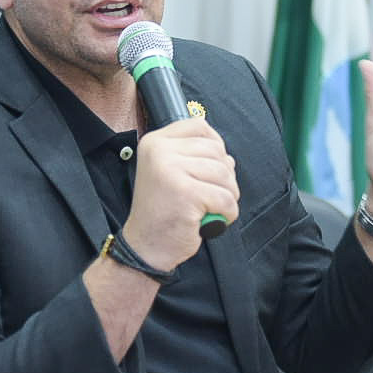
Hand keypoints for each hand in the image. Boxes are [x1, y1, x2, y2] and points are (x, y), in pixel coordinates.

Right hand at [122, 116, 239, 271]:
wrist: (145, 246)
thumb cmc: (163, 211)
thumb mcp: (169, 172)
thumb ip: (192, 156)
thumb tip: (227, 156)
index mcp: (154, 142)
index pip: (198, 126)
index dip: (214, 144)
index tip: (209, 169)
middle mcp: (159, 152)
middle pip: (216, 150)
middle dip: (224, 176)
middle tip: (210, 196)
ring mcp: (171, 171)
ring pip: (224, 173)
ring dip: (227, 195)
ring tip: (211, 208)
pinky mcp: (186, 193)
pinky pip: (226, 198)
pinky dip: (227, 212)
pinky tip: (212, 219)